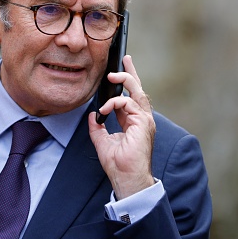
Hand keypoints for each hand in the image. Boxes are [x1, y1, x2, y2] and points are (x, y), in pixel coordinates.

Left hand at [88, 55, 155, 199]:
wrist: (127, 179)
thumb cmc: (118, 165)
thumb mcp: (102, 142)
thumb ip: (97, 127)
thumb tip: (93, 115)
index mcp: (133, 122)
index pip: (130, 97)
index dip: (126, 83)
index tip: (121, 69)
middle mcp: (141, 119)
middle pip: (138, 89)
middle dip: (131, 73)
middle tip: (125, 59)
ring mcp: (145, 121)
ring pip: (137, 92)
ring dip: (124, 81)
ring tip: (111, 77)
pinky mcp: (143, 123)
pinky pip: (129, 104)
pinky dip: (115, 103)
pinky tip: (105, 108)